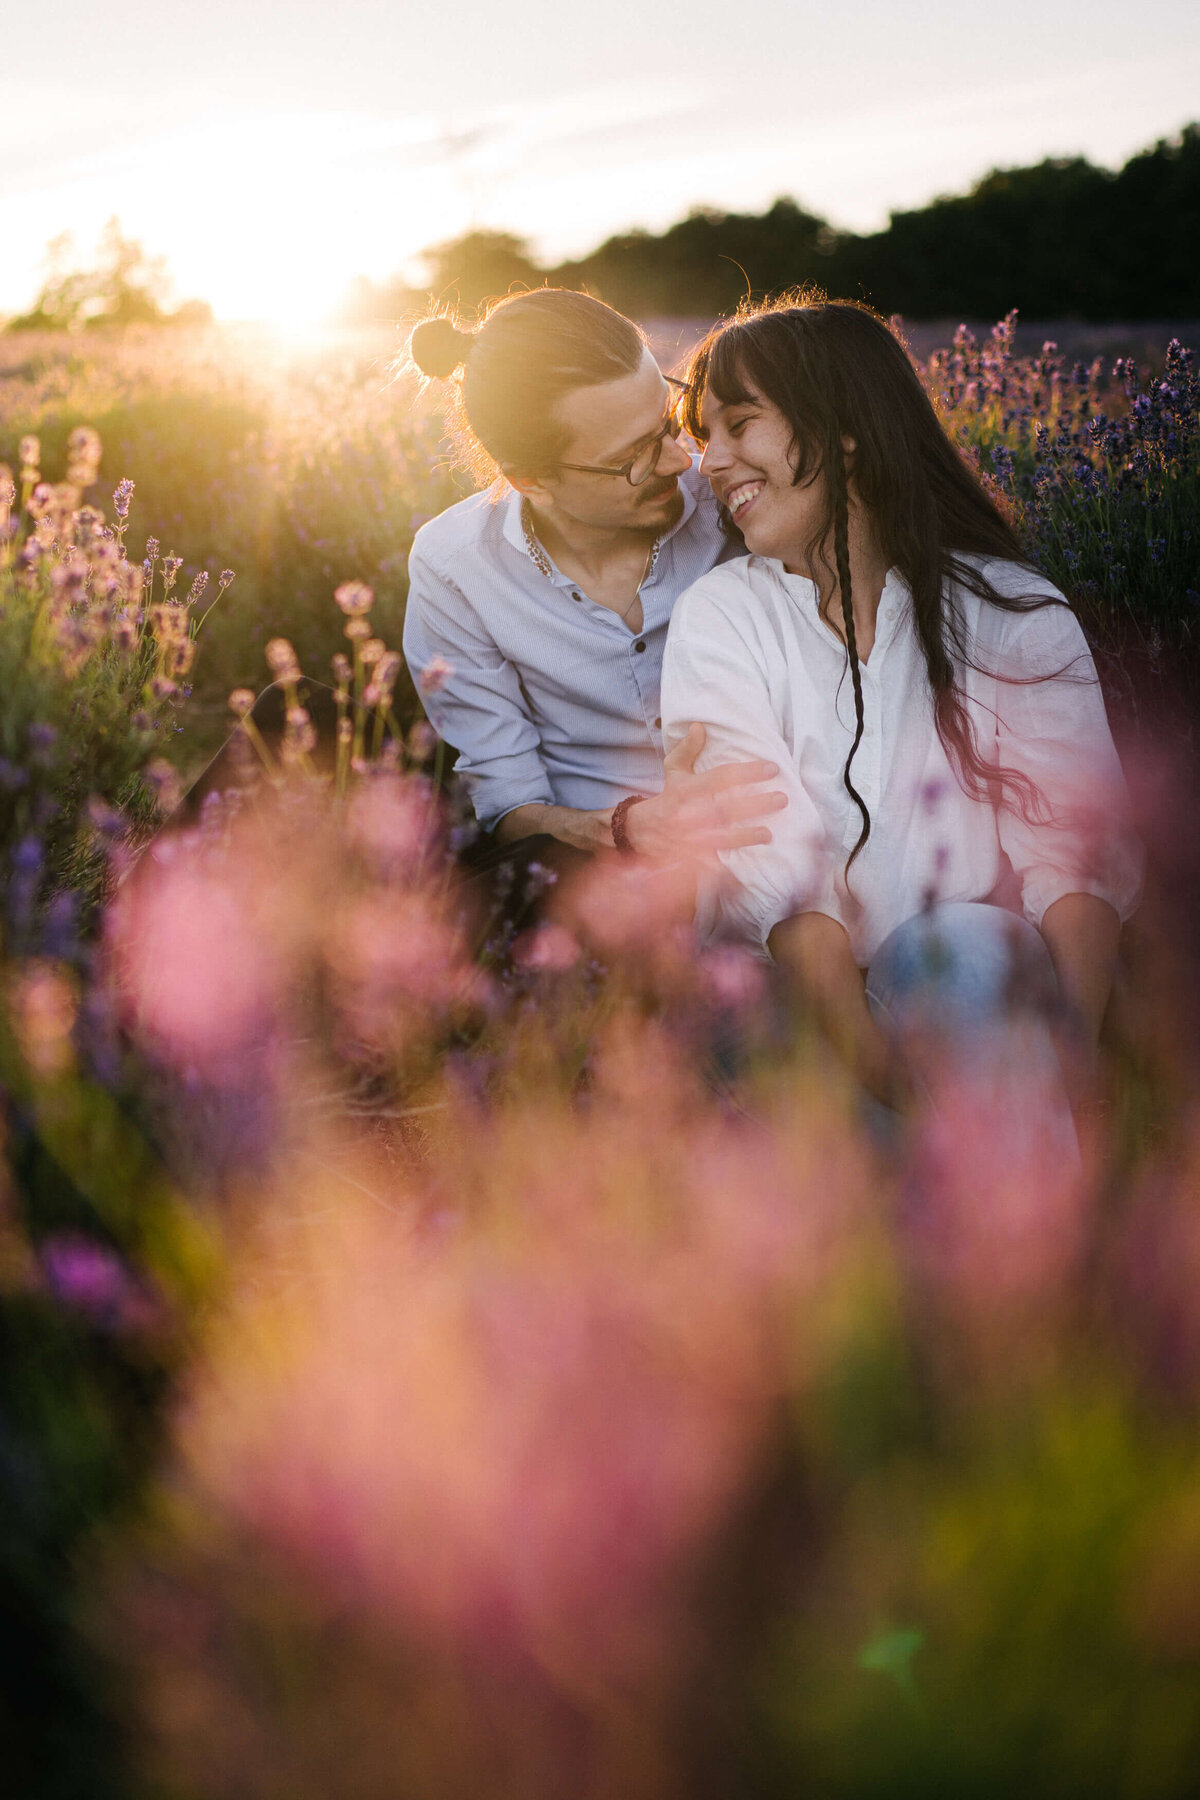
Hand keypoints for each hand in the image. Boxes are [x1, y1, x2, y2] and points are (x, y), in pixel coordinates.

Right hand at [623, 723, 786, 860]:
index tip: (772, 768)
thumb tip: (700, 726)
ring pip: (722, 836)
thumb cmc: (667, 798)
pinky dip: (724, 867)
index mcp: (689, 789)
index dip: (749, 772)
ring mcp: (691, 837)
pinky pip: (710, 863)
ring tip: (768, 834)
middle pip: (727, 807)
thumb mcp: (673, 771)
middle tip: (782, 798)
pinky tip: (745, 867)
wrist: (640, 831)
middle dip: (756, 804)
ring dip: (746, 836)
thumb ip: (688, 749)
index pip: (723, 777)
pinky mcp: (690, 857)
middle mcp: (691, 812)